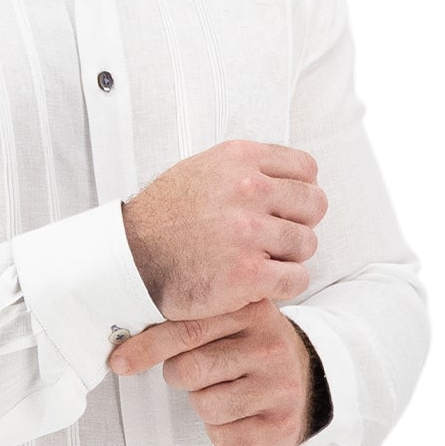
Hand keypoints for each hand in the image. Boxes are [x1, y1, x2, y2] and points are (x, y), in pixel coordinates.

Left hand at [107, 299, 321, 445]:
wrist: (309, 378)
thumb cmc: (250, 347)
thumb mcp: (227, 320)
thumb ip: (185, 320)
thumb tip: (122, 344)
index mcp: (251, 312)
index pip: (186, 329)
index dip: (146, 347)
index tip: (118, 361)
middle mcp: (270, 347)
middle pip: (189, 371)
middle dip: (181, 377)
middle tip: (201, 372)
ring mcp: (280, 388)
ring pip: (204, 407)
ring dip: (203, 404)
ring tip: (226, 390)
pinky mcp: (281, 426)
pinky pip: (222, 437)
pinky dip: (221, 431)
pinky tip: (239, 414)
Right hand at [121, 140, 325, 319]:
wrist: (130, 260)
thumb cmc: (165, 218)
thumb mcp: (202, 170)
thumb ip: (247, 169)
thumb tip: (293, 177)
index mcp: (239, 159)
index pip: (307, 170)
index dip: (300, 192)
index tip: (284, 210)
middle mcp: (247, 189)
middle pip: (314, 205)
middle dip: (298, 223)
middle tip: (273, 239)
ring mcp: (248, 232)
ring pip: (306, 244)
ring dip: (288, 257)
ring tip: (259, 261)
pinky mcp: (247, 274)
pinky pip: (296, 279)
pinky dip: (283, 285)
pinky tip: (259, 284)